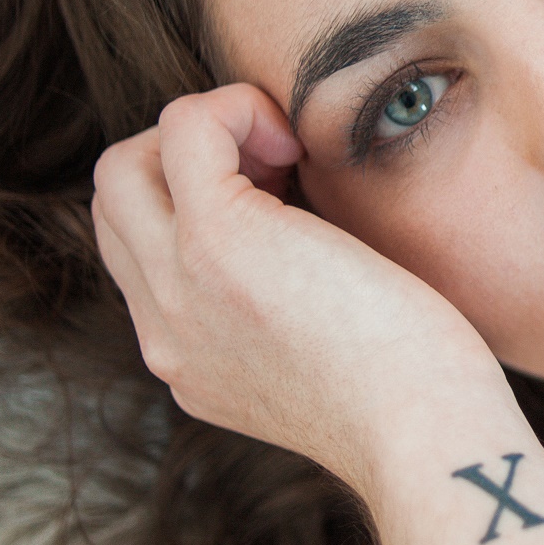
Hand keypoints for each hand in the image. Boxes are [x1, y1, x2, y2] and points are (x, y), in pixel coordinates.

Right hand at [91, 84, 499, 484]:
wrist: (428, 438)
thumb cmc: (416, 394)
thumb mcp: (323, 358)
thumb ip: (283, 311)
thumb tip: (302, 233)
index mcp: (188, 359)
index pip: (139, 252)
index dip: (196, 201)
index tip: (285, 198)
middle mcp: (165, 329)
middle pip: (115, 204)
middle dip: (186, 161)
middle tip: (281, 171)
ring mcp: (180, 285)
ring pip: (128, 162)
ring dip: (206, 133)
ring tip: (288, 157)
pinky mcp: (217, 241)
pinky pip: (188, 125)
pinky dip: (237, 106)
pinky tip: (299, 140)